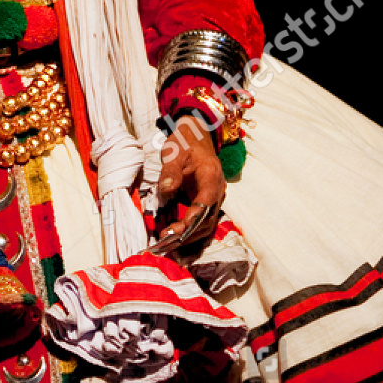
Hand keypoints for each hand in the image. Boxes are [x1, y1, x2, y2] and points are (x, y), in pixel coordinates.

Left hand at [151, 113, 225, 256]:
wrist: (197, 137)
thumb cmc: (185, 143)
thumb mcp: (174, 151)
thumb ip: (171, 170)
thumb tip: (167, 189)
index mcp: (211, 176)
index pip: (205, 202)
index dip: (193, 218)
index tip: (177, 230)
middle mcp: (217, 191)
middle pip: (207, 219)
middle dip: (188, 234)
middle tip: (166, 241)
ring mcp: (215, 199)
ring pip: (207, 226)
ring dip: (189, 238)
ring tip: (167, 245)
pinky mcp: (209, 204)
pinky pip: (204, 224)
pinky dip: (192, 235)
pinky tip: (177, 243)